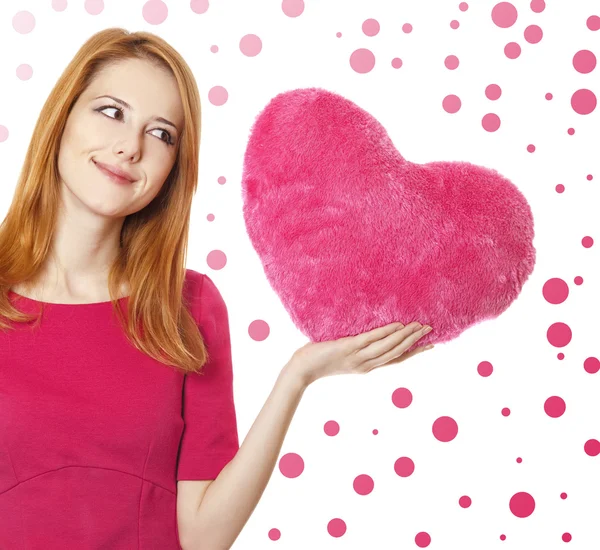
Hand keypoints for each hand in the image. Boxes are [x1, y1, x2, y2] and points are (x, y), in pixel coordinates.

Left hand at [287, 321, 433, 386]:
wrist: (301, 370)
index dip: (414, 352)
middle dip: (415, 341)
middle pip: (397, 352)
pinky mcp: (348, 348)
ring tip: (420, 326)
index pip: (395, 359)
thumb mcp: (342, 355)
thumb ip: (355, 347)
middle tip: (431, 330)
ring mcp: (358, 357)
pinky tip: (398, 325)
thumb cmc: (318, 359)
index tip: (430, 345)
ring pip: (388, 346)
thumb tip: (364, 333)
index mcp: (366, 367)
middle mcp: (366, 365)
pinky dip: (386, 332)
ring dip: (406, 336)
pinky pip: (371, 339)